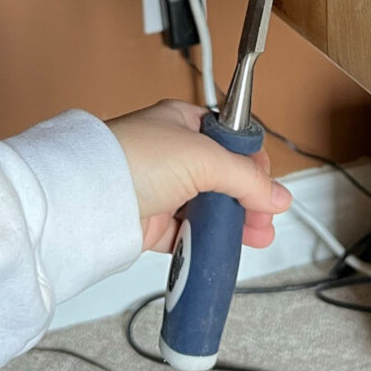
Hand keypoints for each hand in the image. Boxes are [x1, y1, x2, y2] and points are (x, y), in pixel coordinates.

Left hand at [108, 100, 291, 252]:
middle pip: (222, 178)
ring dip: (232, 224)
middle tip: (264, 218)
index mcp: (183, 122)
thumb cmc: (134, 157)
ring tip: (254, 237)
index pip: (229, 139)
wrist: (92, 196)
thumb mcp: (205, 158)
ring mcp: (161, 188)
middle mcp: (172, 153)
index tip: (267, 183)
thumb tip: (277, 196)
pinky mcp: (151, 222)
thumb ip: (247, 178)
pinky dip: (205, 241)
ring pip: (207, 208)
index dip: (252, 162)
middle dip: (248, 199)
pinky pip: (187, 233)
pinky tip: (222, 247)